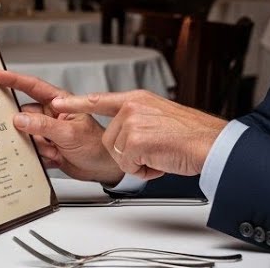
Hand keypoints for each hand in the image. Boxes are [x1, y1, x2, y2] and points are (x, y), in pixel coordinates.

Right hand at [0, 70, 123, 184]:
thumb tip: (19, 119)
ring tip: (54, 151)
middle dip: (27, 128)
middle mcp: (51, 115)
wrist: (104, 170)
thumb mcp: (69, 133)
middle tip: (35, 135)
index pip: (33, 87)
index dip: (14, 80)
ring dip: (37, 145)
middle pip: (25, 115)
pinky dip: (38, 156)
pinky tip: (53, 158)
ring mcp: (47, 132)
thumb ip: (43, 126)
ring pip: (26, 134)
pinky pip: (30, 149)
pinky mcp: (45, 148)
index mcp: (59, 103)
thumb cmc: (96, 146)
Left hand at [51, 90, 226, 179]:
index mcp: (137, 100)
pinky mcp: (136, 140)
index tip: (58, 103)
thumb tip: (127, 134)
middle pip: (109, 140)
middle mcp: (132, 108)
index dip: (77, 103)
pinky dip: (144, 170)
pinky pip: (129, 165)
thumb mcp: (160, 116)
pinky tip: (160, 161)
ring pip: (118, 154)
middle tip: (153, 151)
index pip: (100, 100)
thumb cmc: (191, 135)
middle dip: (128, 153)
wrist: (211, 143)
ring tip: (159, 154)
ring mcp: (133, 122)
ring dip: (137, 162)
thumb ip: (139, 119)